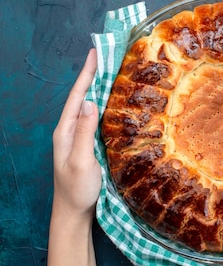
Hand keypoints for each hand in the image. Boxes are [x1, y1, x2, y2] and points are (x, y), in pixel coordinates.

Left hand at [51, 48, 100, 219]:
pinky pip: (96, 119)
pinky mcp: (88, 145)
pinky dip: (105, 104)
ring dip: (100, 88)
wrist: (73, 212)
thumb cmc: (76, 190)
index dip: (87, 74)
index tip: (95, 54)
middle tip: (108, 56)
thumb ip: (83, 132)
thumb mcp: (82, 161)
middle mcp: (69, 130)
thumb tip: (89, 102)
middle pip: (82, 97)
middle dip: (94, 75)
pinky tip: (114, 101)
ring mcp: (78, 138)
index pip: (77, 96)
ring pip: (89, 106)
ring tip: (112, 71)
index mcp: (64, 131)